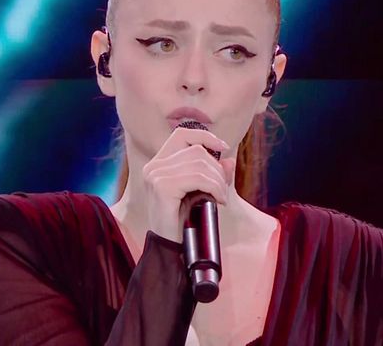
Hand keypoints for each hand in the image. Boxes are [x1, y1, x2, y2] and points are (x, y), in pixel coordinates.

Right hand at [141, 126, 235, 242]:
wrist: (169, 248)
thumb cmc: (184, 221)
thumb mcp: (200, 192)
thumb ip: (212, 174)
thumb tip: (229, 160)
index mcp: (158, 164)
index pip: (182, 134)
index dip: (205, 136)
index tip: (224, 147)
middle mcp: (153, 167)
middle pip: (196, 151)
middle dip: (217, 169)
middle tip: (223, 190)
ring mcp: (155, 176)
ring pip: (200, 164)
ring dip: (218, 181)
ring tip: (221, 198)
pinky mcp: (162, 187)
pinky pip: (198, 178)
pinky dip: (214, 187)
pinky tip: (218, 200)